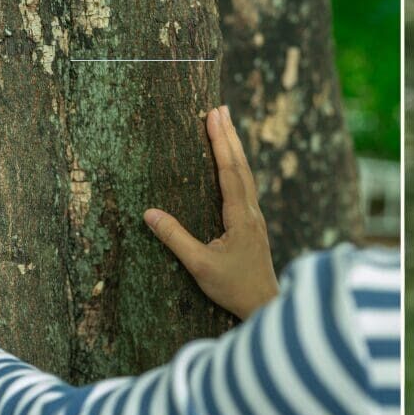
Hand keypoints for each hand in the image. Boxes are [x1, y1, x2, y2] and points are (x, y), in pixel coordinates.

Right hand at [144, 106, 279, 320]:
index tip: (213, 115)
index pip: (229, 172)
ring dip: (236, 150)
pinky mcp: (256, 228)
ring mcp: (256, 220)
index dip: (220, 143)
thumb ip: (175, 239)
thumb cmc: (234, 289)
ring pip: (247, 177)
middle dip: (230, 137)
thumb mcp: (200, 266)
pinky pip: (248, 189)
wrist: (265, 306)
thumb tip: (148, 214)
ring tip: (228, 126)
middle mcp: (252, 214)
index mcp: (240, 218)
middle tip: (220, 108)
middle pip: (241, 167)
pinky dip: (239, 169)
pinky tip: (235, 167)